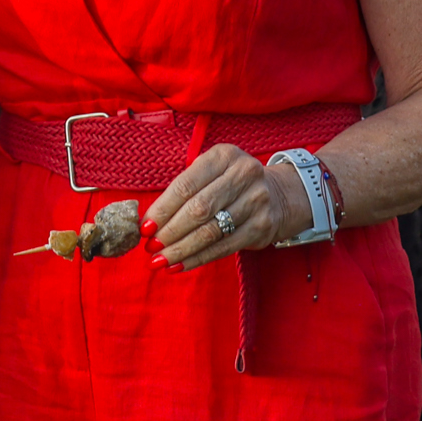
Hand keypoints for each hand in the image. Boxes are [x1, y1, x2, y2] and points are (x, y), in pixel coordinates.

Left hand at [143, 144, 314, 271]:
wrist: (276, 195)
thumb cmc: (229, 184)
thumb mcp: (210, 172)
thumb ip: (184, 189)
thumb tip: (149, 221)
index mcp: (224, 155)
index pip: (186, 185)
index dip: (163, 208)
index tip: (145, 227)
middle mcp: (244, 174)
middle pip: (198, 209)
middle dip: (170, 231)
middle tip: (150, 248)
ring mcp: (256, 201)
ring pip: (210, 232)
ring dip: (181, 250)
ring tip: (160, 261)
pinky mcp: (262, 226)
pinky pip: (224, 247)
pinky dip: (198, 258)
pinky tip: (180, 265)